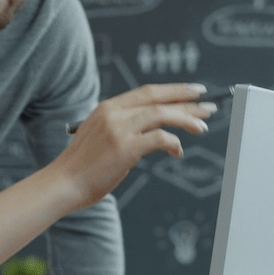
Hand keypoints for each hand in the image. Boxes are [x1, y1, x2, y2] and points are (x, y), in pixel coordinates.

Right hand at [59, 83, 216, 207]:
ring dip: (186, 119)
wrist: (64, 183)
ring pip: (161, 114)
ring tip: (202, 127)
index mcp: (107, 107)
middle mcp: (113, 113)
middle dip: (187, 99)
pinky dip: (173, 142)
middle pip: (157, 98)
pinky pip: (159, 138)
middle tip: (209, 105)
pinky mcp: (124, 147)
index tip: (194, 92)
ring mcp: (118, 129)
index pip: (147, 92)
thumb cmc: (82, 166)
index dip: (174, 90)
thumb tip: (154, 130)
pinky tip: (178, 151)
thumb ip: (122, 128)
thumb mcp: (100, 136)